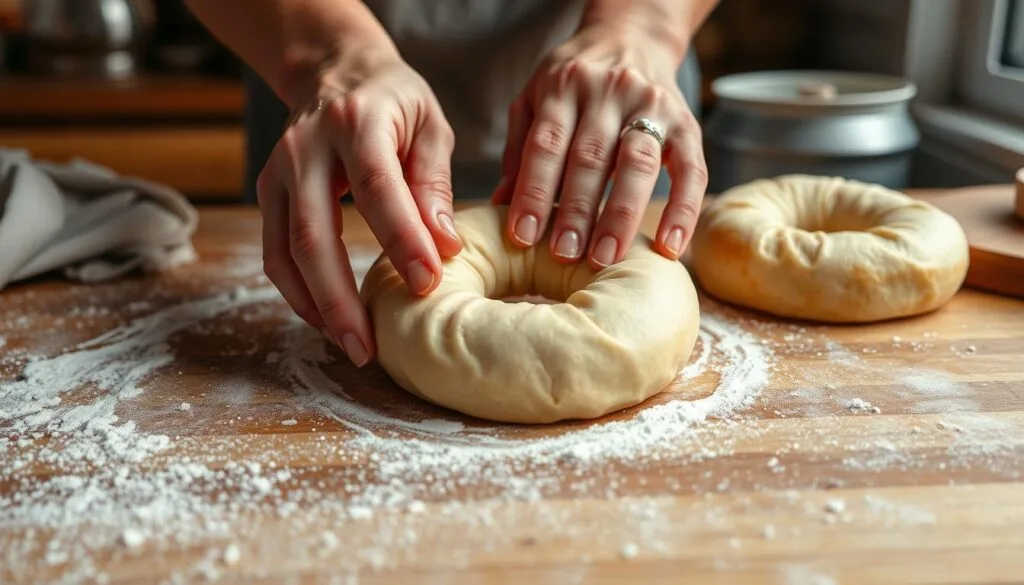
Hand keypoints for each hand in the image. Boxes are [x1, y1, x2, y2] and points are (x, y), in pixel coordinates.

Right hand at [257, 53, 461, 366]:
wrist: (335, 72)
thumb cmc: (394, 101)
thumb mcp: (429, 125)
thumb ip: (434, 183)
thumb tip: (444, 246)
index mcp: (356, 122)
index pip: (377, 188)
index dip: (401, 239)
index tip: (428, 283)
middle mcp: (306, 148)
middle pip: (313, 234)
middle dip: (341, 298)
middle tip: (369, 347)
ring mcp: (278, 171)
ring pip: (285, 252)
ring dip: (316, 306)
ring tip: (352, 345)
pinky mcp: (267, 193)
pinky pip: (275, 253)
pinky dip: (298, 293)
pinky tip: (328, 319)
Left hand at [492, 23, 707, 268]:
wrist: (632, 36)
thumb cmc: (574, 81)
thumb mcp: (535, 99)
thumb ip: (519, 149)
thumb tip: (500, 204)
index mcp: (565, 85)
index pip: (546, 144)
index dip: (534, 192)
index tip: (523, 236)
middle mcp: (609, 91)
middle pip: (590, 157)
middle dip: (576, 211)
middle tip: (564, 255)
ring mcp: (652, 106)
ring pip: (636, 163)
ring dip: (620, 215)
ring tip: (605, 257)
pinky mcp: (686, 124)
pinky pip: (691, 171)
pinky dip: (683, 211)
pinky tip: (669, 247)